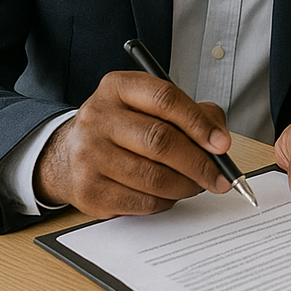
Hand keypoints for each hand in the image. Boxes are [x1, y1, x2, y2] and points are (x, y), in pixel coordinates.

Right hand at [35, 71, 233, 216]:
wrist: (68, 153)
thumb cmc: (123, 126)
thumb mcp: (152, 106)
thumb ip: (193, 113)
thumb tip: (219, 139)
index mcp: (118, 87)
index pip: (165, 99)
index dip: (199, 123)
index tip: (221, 144)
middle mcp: (98, 117)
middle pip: (160, 141)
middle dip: (199, 163)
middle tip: (219, 176)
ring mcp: (89, 155)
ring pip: (153, 177)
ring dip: (185, 186)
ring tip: (196, 184)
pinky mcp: (88, 191)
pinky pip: (141, 202)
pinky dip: (165, 202)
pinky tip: (169, 194)